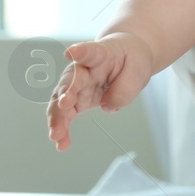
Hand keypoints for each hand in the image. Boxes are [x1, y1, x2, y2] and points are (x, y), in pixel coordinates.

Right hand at [47, 32, 155, 150]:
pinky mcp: (76, 100)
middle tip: (64, 104)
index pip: (90, 51)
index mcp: (101, 54)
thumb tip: (107, 107)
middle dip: (65, 92)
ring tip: (56, 135)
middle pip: (70, 80)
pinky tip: (61, 144)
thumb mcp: (138, 70)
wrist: (126, 58)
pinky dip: (63, 129)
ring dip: (58, 118)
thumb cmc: (130, 60)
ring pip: (62, 100)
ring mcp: (77, 85)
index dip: (80, 52)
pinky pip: (66, 115)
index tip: (71, 52)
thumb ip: (124, 88)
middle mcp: (83, 69)